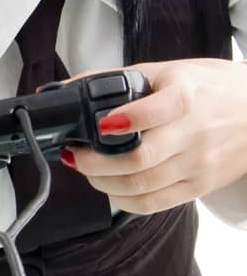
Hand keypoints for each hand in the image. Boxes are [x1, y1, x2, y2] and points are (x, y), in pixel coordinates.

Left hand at [65, 58, 246, 213]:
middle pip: (137, 158)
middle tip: (74, 154)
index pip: (154, 112)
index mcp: (186, 96)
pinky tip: (110, 187)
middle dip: (93, 161)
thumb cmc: (211, 88)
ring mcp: (197, 164)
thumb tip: (65, 89)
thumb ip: (117, 79)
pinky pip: (154, 204)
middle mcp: (193, 133)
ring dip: (101, 181)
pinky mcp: (198, 186)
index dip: (122, 121)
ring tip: (86, 169)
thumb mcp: (168, 71)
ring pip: (141, 185)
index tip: (98, 125)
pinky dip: (123, 199)